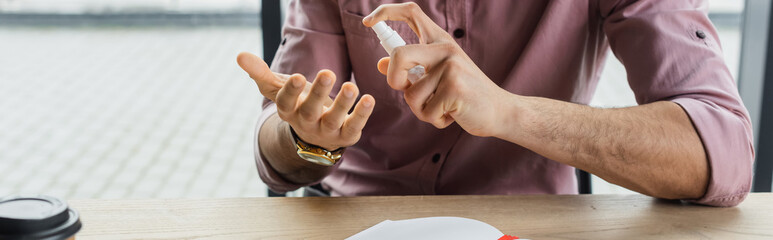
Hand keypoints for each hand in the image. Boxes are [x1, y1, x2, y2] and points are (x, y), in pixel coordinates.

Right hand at [236, 52, 374, 149]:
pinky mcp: (346, 135)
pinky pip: (354, 126)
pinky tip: (369, 99)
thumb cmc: (297, 103)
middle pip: (310, 110)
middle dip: (318, 93)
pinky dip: (361, 114)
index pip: (286, 102)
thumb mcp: (278, 88)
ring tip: (352, 86)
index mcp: (289, 110)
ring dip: (343, 103)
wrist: (315, 136)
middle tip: (328, 72)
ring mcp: (326, 131)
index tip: (298, 77)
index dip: (291, 91)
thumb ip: (261, 73)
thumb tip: (240, 55)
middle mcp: (306, 122)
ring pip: (333, 119)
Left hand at [363, 3, 510, 136]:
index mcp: (440, 41)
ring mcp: (451, 67)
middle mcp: (445, 48)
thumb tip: (380, 63)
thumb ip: (411, 70)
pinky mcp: (455, 88)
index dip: (386, 12)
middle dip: (394, 81)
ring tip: (442, 108)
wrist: (500, 112)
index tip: (368, 22)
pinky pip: (425, 111)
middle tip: (409, 91)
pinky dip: (434, 120)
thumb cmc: (465, 96)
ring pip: (410, 94)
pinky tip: (452, 115)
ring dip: (420, 110)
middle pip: (398, 57)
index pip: (410, 12)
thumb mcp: (437, 78)